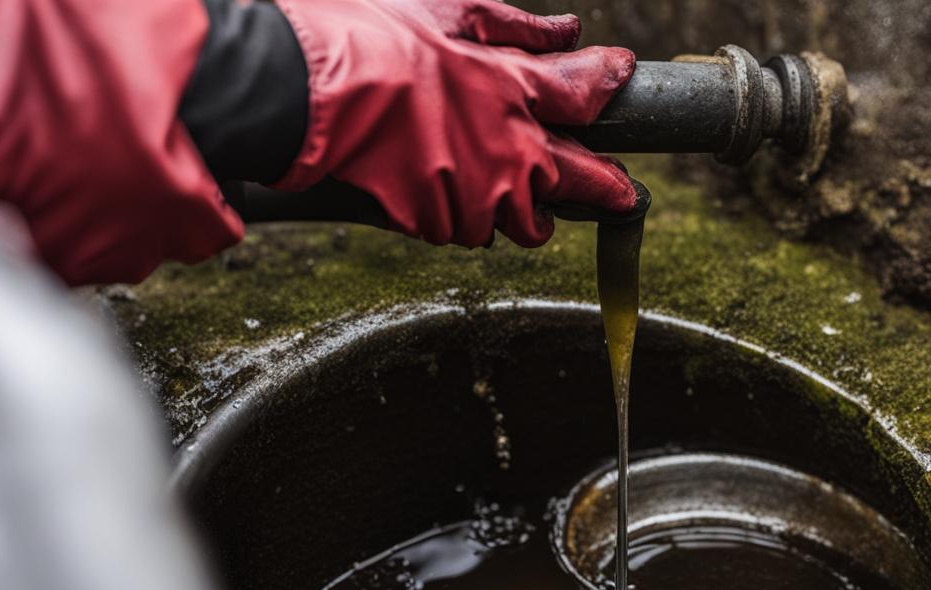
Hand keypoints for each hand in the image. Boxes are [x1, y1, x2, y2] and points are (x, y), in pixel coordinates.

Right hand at [272, 0, 636, 247]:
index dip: (610, 81)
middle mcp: (509, 154)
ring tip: (511, 190)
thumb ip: (518, 29)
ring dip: (524, 209)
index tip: (620, 74)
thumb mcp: (452, 12)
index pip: (587, 95)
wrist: (308, 91)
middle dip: (605, 189)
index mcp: (517, 94)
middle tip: (622, 194)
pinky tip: (444, 186)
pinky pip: (464, 227)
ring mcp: (475, 195)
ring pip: (521, 221)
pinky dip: (462, 212)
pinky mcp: (436, 220)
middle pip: (581, 184)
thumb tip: (567, 31)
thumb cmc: (375, 39)